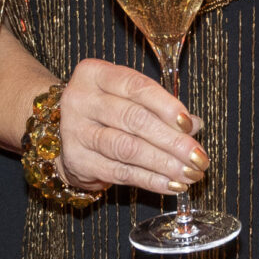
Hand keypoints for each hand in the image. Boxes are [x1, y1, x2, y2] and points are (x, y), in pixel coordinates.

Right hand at [53, 57, 206, 194]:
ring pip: (128, 149)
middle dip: (172, 141)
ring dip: (164, 164)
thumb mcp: (128, 97)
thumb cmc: (105, 110)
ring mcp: (75, 131)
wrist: (60, 131)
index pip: (136, 87)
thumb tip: (195, 125)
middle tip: (198, 156)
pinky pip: (120, 172)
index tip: (189, 124)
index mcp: (95, 74)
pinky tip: (171, 184)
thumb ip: (159, 107)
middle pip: (134, 120)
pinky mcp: (77, 161)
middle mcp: (81, 99)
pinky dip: (150, 180)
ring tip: (190, 174)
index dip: (166, 106)